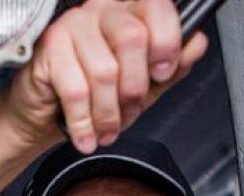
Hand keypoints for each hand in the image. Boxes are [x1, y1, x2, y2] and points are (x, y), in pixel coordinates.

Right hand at [6, 0, 209, 153]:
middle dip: (134, 89)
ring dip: (108, 113)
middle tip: (129, 110)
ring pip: (104, 72)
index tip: (162, 71)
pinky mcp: (49, 49)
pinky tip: (86, 134)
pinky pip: (76, 91)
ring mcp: (72, 26)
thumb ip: (172, 66)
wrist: (47, 113)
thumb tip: (196, 45)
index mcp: (127, 10)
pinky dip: (84, 122)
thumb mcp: (142, 84)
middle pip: (132, 38)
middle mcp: (100, 10)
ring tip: (106, 129)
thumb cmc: (93, 94)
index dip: (166, 41)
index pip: (156, 6)